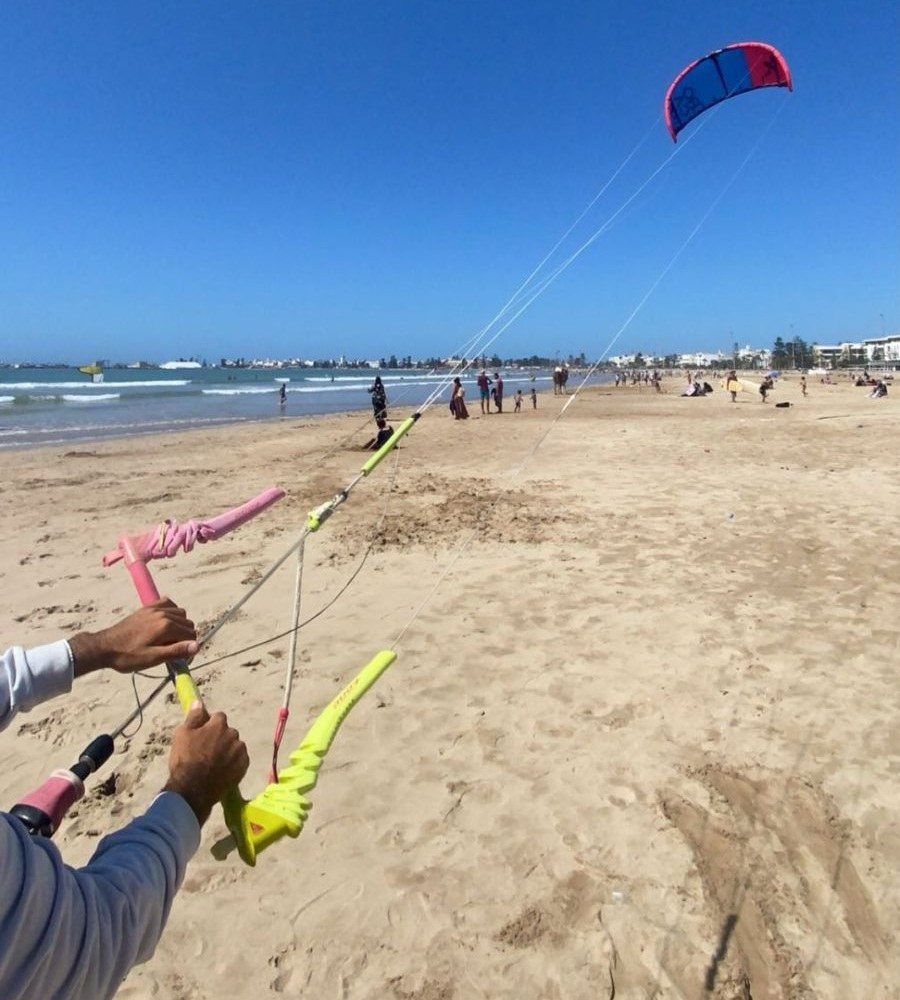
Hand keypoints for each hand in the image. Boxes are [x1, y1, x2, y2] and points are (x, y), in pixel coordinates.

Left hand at [70, 599, 198, 676]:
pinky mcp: (147, 607)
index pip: (191, 635)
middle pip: (188, 623)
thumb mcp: (153, 658)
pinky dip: (171, 611)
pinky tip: (165, 623)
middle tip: (174, 650)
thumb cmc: (128, 656)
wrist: (104, 647)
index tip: (181, 659)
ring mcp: (155, 608)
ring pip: (181, 613)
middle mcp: (163, 614)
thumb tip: (197, 646)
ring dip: (180, 625)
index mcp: (166, 626)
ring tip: (168, 639)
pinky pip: (168, 603)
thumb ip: (176, 651)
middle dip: (186, 637)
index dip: (189, 648)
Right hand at [163, 702, 249, 824]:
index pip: (218, 717)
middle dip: (221, 737)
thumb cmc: (185, 760)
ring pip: (235, 746)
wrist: (193, 789)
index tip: (203, 734)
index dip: (210, 724)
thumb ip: (193, 717)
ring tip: (214, 763)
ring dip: (228, 750)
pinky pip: (240, 760)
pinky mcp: (244, 766)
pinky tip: (222, 771)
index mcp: (219, 725)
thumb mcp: (182, 735)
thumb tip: (199, 703)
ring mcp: (240, 751)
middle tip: (208, 751)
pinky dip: (234, 763)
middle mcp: (233, 735)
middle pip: (228, 731)